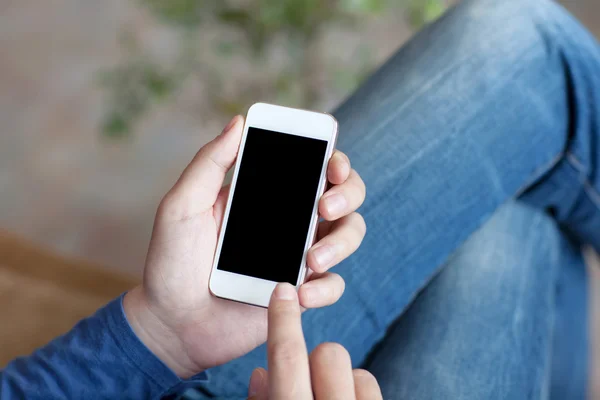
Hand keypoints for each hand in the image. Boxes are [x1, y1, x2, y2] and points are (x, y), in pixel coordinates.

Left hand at [123, 115, 366, 376]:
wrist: (172, 324)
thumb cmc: (172, 262)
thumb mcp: (182, 206)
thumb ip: (209, 164)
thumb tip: (238, 122)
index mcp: (266, 196)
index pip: (312, 167)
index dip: (333, 160)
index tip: (331, 165)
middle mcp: (290, 221)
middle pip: (344, 195)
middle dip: (348, 193)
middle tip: (325, 207)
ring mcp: (298, 256)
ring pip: (348, 235)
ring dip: (342, 242)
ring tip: (311, 260)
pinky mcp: (301, 293)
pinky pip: (333, 285)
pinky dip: (325, 288)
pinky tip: (300, 294)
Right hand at [247, 283, 382, 399]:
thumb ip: (261, 399)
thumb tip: (261, 373)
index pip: (287, 355)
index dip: (283, 318)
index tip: (282, 289)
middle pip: (330, 354)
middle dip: (315, 359)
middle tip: (304, 381)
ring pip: (356, 369)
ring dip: (337, 378)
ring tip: (323, 398)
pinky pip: (368, 384)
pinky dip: (354, 390)